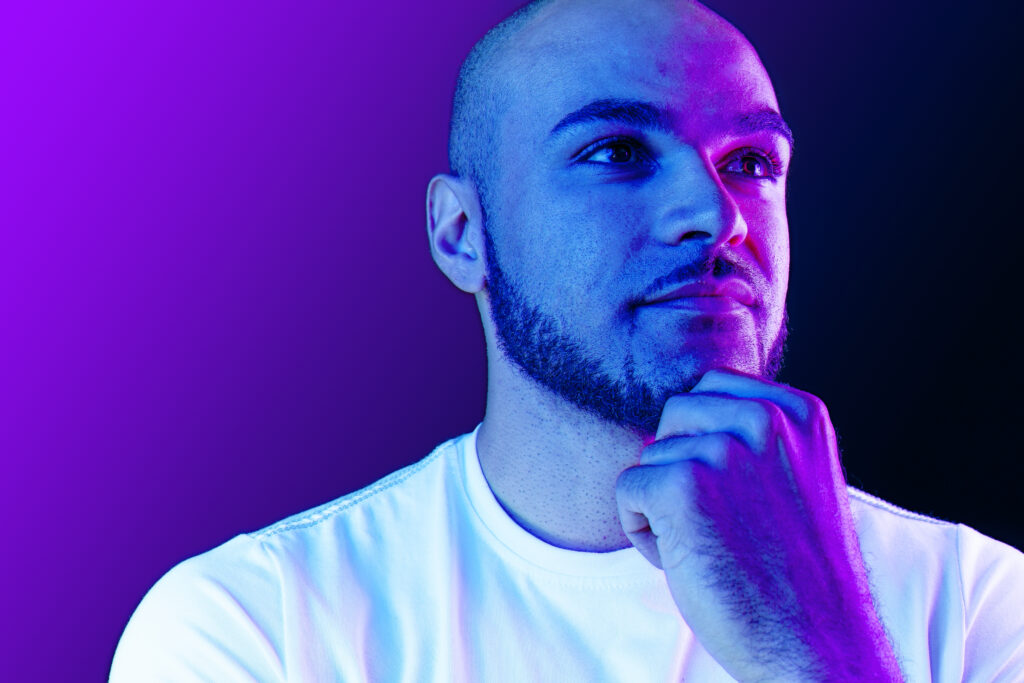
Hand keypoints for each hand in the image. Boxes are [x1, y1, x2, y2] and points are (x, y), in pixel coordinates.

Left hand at [615, 369, 902, 680]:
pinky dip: (642, 531)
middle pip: (674, 415)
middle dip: (680, 467)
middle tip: (721, 525)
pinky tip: (688, 561)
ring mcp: (723, 449)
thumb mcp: (795, 477)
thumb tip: (686, 407)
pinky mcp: (682, 485)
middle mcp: (764, 418)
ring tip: (712, 546)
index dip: (704, 443)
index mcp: (798, 411)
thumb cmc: (797, 571)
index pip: (711, 387)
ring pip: (651, 455)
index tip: (738, 496)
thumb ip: (755, 434)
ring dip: (663, 503)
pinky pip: (627, 489)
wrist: (817, 645)